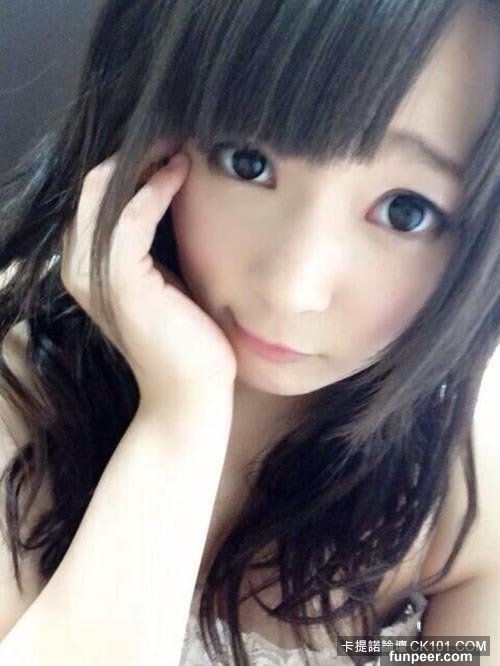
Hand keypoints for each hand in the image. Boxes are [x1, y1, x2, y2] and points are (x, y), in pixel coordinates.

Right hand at [61, 139, 237, 403]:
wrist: (190, 389)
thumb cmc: (185, 335)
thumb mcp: (165, 277)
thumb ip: (152, 240)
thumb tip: (167, 189)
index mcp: (89, 263)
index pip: (97, 195)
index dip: (128, 161)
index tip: (166, 138)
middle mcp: (79, 265)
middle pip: (93, 186)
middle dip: (133, 153)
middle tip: (172, 129)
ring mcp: (94, 274)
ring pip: (103, 194)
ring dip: (142, 162)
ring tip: (177, 142)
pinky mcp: (119, 281)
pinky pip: (129, 218)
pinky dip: (154, 190)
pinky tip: (180, 172)